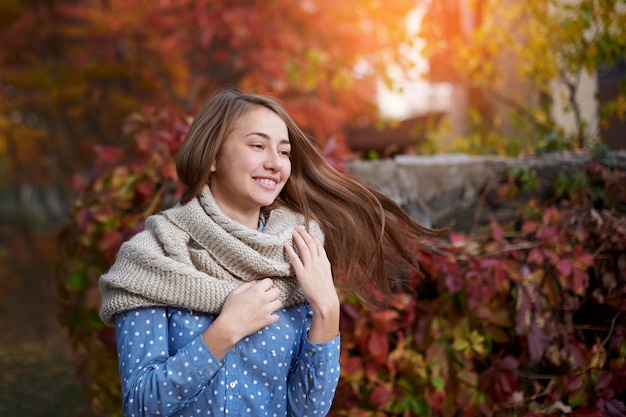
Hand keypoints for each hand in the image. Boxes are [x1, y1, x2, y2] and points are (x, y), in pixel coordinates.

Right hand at [203, 278, 280, 358]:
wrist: (230, 326)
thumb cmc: (230, 309)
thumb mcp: (235, 293)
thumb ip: (246, 286)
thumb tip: (255, 283)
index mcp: (256, 290)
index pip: (269, 281)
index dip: (266, 284)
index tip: (262, 288)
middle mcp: (264, 299)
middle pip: (277, 291)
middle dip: (272, 292)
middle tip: (266, 296)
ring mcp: (267, 310)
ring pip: (279, 303)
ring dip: (274, 303)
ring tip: (268, 306)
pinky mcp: (267, 320)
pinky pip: (277, 316)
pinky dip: (273, 316)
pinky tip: (267, 315)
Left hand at [284, 227, 339, 342]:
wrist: (326, 301)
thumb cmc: (325, 291)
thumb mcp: (326, 275)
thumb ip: (321, 267)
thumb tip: (316, 263)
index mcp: (325, 262)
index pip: (318, 245)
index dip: (312, 237)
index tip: (308, 231)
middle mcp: (318, 262)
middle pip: (310, 243)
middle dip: (304, 234)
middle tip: (297, 228)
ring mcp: (310, 267)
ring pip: (303, 248)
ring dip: (297, 238)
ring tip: (292, 232)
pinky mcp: (302, 274)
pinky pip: (295, 259)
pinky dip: (290, 251)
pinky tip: (286, 245)